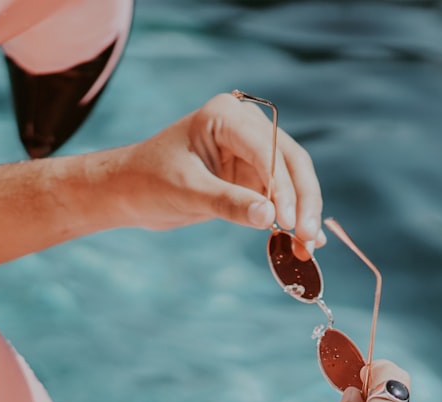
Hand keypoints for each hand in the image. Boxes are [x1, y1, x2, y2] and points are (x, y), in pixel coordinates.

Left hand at [116, 92, 325, 250]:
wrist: (131, 191)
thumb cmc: (149, 181)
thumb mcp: (186, 192)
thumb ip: (227, 202)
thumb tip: (270, 216)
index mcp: (226, 116)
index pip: (268, 148)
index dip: (282, 185)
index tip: (288, 220)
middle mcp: (247, 127)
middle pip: (292, 161)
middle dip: (303, 200)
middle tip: (308, 236)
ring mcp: (254, 151)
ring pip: (294, 180)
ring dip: (304, 212)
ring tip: (310, 245)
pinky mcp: (255, 175)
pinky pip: (284, 197)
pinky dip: (295, 217)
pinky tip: (308, 242)